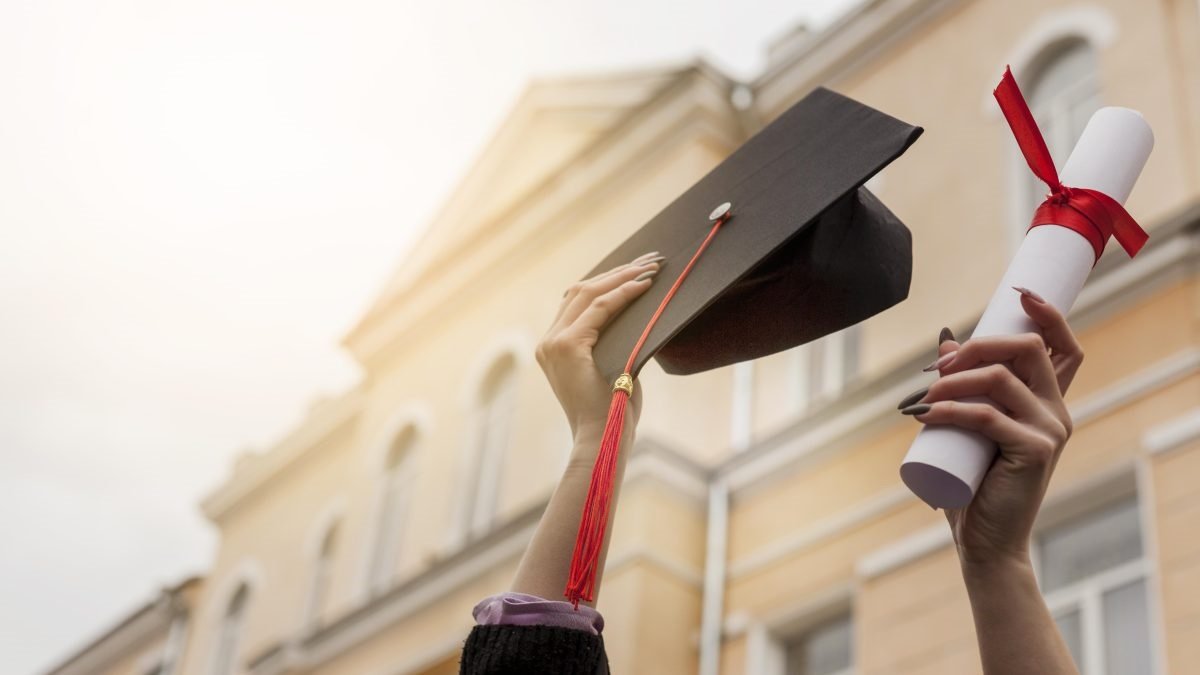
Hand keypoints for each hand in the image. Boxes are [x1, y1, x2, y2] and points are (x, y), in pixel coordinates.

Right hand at [536, 251, 662, 447]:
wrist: (602, 439)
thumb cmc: (613, 411)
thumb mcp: (612, 366)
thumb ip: (613, 341)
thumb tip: (638, 314)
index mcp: (553, 346)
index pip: (577, 300)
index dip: (608, 280)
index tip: (637, 268)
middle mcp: (547, 341)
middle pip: (581, 290)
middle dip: (618, 272)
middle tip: (651, 259)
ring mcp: (553, 343)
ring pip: (588, 293)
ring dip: (622, 277)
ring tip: (652, 267)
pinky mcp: (567, 346)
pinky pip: (599, 309)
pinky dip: (623, 294)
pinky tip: (644, 285)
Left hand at [906, 289, 1083, 567]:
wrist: (985, 540)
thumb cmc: (974, 482)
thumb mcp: (966, 423)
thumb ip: (962, 383)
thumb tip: (946, 336)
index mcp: (1047, 402)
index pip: (1065, 347)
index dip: (1049, 315)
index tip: (1018, 294)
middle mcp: (1057, 412)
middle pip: (1029, 349)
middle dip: (980, 345)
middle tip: (939, 365)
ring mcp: (1050, 431)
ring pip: (1003, 378)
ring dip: (956, 379)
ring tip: (924, 397)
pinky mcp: (1036, 452)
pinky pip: (989, 416)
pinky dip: (953, 410)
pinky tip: (929, 415)